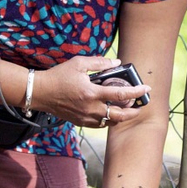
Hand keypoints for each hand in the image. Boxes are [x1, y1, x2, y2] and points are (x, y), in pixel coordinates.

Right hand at [33, 56, 150, 127]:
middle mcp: (90, 108)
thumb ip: (99, 63)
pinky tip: (111, 113)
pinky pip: (100, 124)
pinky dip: (109, 120)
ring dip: (122, 116)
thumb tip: (116, 62)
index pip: (120, 94)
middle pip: (119, 115)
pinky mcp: (80, 122)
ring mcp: (85, 117)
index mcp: (91, 93)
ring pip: (110, 122)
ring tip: (127, 109)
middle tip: (140, 106)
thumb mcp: (79, 63)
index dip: (136, 92)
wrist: (40, 92)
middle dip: (133, 111)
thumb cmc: (59, 76)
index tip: (147, 88)